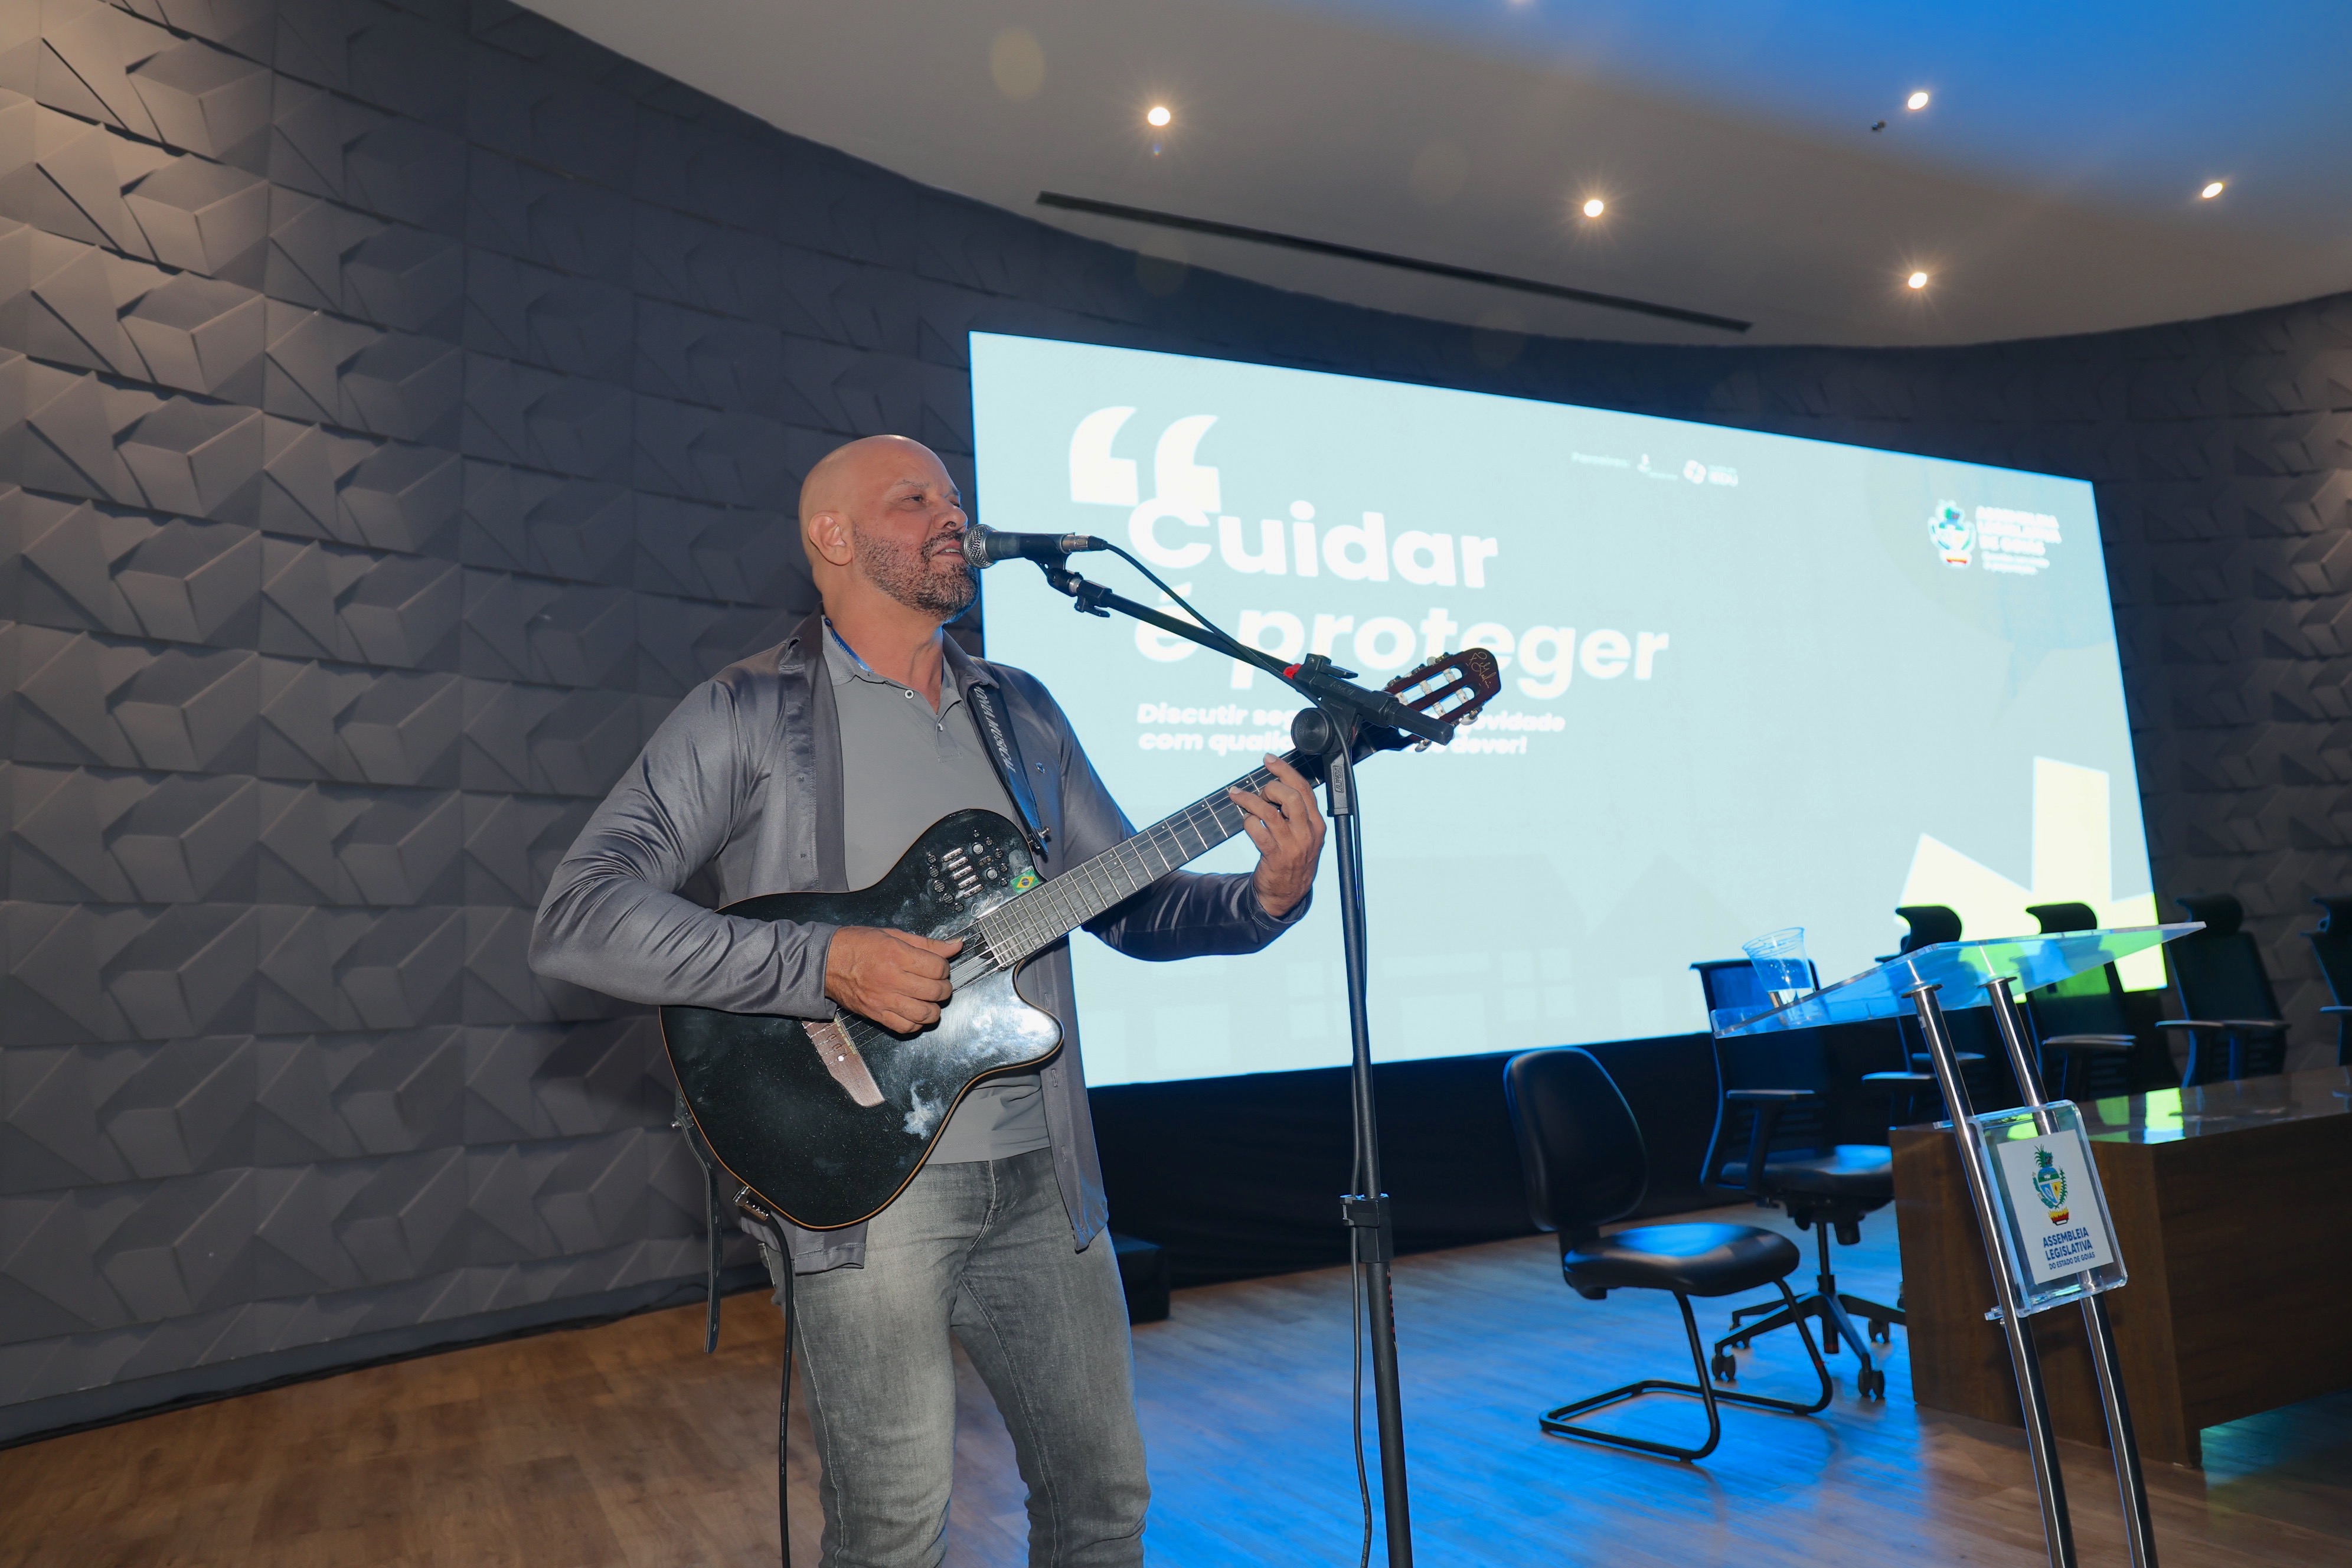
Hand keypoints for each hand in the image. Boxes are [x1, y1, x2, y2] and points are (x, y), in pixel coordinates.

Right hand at [825, 927, 961, 1031]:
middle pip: (935, 992)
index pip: (937, 968)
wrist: (827, 962)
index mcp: (897, 955)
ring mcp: (884, 1000)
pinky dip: (916, 1023)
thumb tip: (956, 946)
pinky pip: (906, 1027)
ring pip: (925, 1014)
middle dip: (944, 988)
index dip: (944, 968)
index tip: (939, 967)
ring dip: (934, 1008)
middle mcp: (892, 979)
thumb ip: (927, 943)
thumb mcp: (893, 935)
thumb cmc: (857, 945)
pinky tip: (915, 1012)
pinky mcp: (876, 1014)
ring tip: (929, 1000)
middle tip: (938, 983)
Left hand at [1231, 754, 1326, 919]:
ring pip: (1270, 812)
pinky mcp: (1275, 856)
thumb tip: (1274, 784)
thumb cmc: (1292, 856)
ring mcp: (1292, 845)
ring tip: (1239, 797)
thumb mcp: (1303, 833)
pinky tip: (1247, 822)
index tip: (1268, 759)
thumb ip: (1295, 812)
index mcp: (1317, 823)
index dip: (1285, 770)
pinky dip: (1248, 822)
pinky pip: (1258, 831)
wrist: (1288, 892)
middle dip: (1271, 787)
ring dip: (1251, 801)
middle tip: (1261, 792)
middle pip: (1291, 797)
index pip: (1304, 789)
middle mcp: (1308, 833)